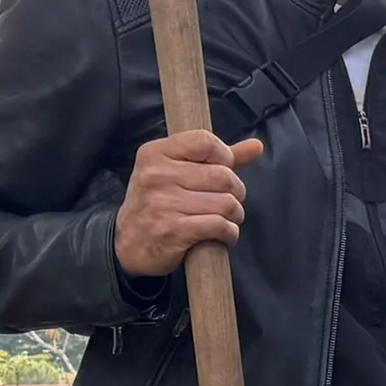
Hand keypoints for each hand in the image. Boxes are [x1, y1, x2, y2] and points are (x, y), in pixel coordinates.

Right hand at [115, 129, 265, 278]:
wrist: (128, 244)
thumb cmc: (159, 203)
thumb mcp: (177, 172)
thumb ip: (217, 158)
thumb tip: (257, 145)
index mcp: (155, 153)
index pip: (206, 141)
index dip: (224, 157)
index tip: (222, 171)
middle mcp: (156, 175)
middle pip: (224, 176)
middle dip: (235, 193)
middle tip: (225, 203)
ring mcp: (162, 203)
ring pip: (226, 203)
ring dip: (233, 216)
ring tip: (222, 220)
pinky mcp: (172, 230)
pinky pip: (220, 226)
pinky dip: (229, 233)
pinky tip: (220, 235)